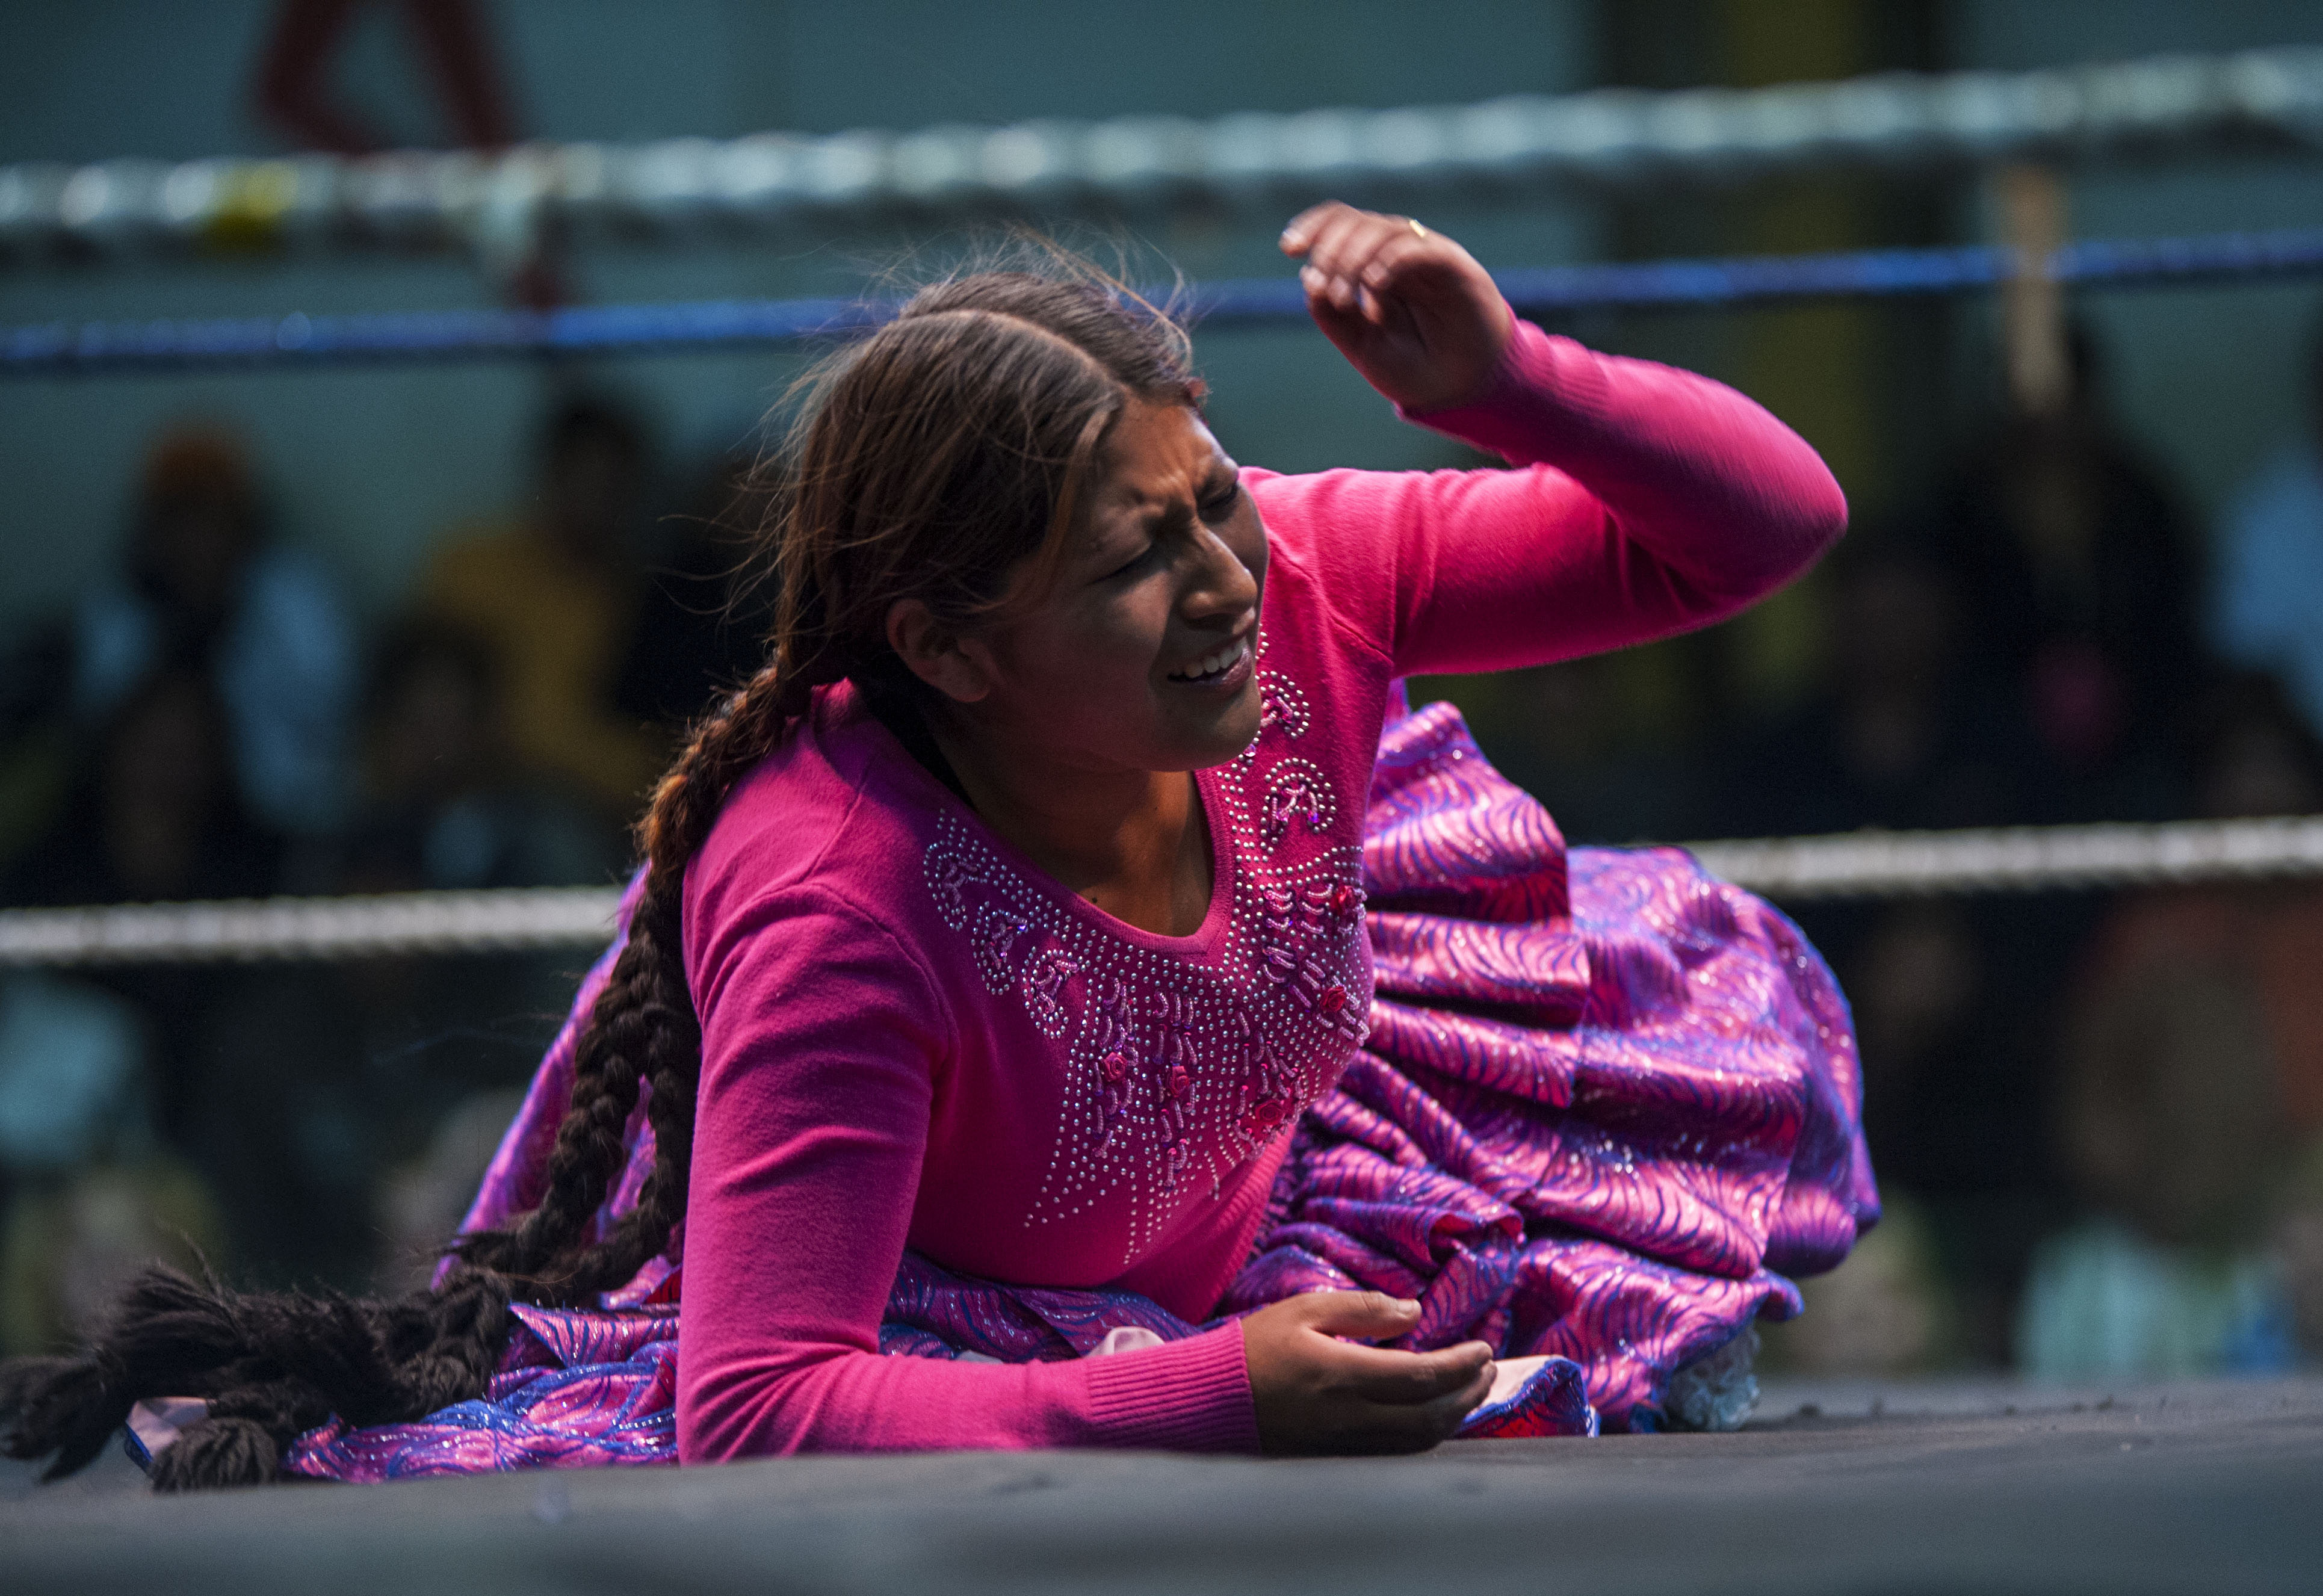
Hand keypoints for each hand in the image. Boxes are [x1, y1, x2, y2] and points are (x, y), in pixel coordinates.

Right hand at [1242, 1289, 1494, 1455]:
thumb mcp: (1304, 1309)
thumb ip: (1362, 1309)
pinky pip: (1396, 1452)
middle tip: (1489, 1369)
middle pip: (1430, 1416)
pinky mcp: (1337, 1457)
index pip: (1422, 1376)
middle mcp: (1349, 1417)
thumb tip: (1414, 1312)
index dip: (1461, 1364)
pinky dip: (1427, 1433)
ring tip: (1471, 1391)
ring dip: (1454, 1416)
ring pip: (1418, 1441)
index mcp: (1341, 1376)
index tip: (1483, 1348)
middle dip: (1468, 1393)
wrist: (1210, 1400)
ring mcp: (1344, 1443)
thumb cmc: (1255, 1347)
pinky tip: (1434, 1413)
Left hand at [1279, 201, 1513, 413]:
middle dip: (1331, 249)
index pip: (1342, 224)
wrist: (1461, 391)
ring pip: (1384, 230)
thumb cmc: (1415, 367)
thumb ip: (1331, 315)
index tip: (1288, 248)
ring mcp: (1428, 257)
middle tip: (1326, 290)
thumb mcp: (1360, 345)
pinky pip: (1418, 249)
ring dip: (1354, 259)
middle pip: (1358, 222)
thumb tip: (1308, 275)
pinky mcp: (1455, 267)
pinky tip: (1372, 286)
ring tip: (1345, 299)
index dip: (1313, 227)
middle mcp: (1400, 253)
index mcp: (1376, 264)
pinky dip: (1390, 261)